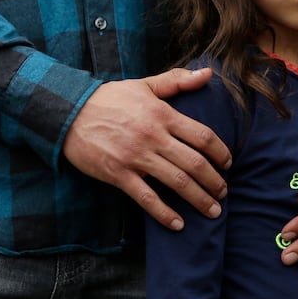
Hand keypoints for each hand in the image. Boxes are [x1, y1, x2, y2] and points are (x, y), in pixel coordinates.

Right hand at [62, 68, 230, 230]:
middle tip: (224, 193)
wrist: (69, 112)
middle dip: (215, 182)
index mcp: (163, 114)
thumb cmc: (110, 99)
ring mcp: (136, 157)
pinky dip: (164, 214)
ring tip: (213, 211)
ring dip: (199, 200)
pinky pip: (146, 198)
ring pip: (177, 182)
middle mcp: (153, 137)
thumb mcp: (144, 85)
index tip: (228, 164)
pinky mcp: (118, 175)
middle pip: (195, 163)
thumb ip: (177, 81)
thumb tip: (208, 74)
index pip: (203, 136)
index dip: (221, 153)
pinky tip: (178, 225)